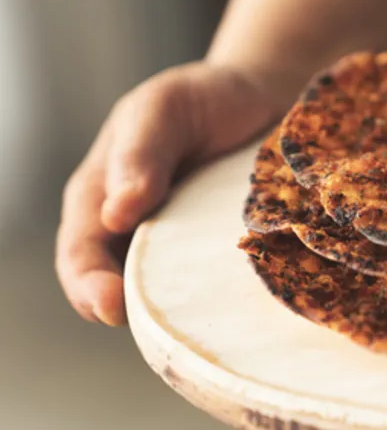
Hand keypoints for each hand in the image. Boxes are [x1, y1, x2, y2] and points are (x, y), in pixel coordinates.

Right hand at [56, 62, 287, 325]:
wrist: (264, 97)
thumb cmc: (202, 98)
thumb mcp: (163, 109)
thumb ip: (140, 154)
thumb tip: (116, 213)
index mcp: (100, 197)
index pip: (80, 254)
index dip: (88, 284)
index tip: (109, 305)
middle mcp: (134, 230)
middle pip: (116, 287)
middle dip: (130, 312)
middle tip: (151, 330)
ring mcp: (178, 246)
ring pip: (167, 295)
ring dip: (176, 314)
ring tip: (195, 332)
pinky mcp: (220, 253)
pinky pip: (214, 286)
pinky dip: (220, 301)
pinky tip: (241, 312)